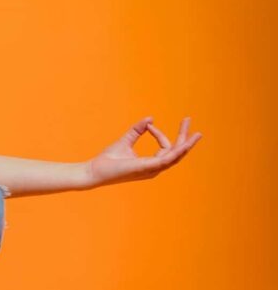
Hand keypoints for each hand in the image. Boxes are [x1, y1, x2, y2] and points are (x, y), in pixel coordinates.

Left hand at [85, 116, 201, 188]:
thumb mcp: (125, 140)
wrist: (95, 170)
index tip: (148, 125)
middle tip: (188, 120)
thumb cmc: (108, 160)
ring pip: (175, 157)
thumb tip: (150, 119)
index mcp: (151, 164)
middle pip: (176, 153)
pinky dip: (176, 152)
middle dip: (184, 137)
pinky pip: (166, 160)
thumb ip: (137, 130)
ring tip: (196, 134)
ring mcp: (152, 169)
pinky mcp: (146, 168)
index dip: (160, 134)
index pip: (165, 148)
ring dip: (186, 145)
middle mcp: (154, 168)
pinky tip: (184, 144)